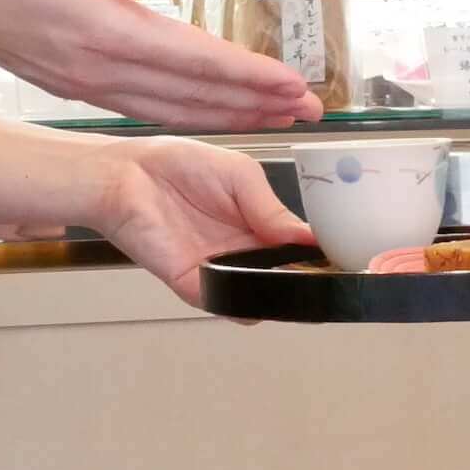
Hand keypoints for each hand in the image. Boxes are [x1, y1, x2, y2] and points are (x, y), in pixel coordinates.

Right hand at [0, 0, 324, 130]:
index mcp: (103, 32)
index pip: (195, 61)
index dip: (250, 76)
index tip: (296, 85)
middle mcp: (98, 68)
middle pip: (193, 97)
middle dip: (256, 105)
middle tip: (309, 112)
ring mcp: (84, 81)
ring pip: (171, 108)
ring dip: (226, 112)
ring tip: (274, 115)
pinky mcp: (72, 80)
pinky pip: (143, 106)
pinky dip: (186, 110)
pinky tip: (206, 108)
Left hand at [86, 137, 312, 306]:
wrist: (127, 175)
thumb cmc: (179, 165)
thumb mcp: (240, 175)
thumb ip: (272, 208)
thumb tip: (309, 238)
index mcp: (256, 223)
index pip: (294, 247)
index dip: (316, 255)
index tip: (342, 260)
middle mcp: (241, 251)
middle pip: (282, 277)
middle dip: (304, 281)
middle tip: (328, 279)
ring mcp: (218, 270)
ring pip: (259, 297)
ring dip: (279, 296)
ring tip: (300, 286)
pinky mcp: (193, 285)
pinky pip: (225, 304)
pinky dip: (246, 304)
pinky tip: (262, 291)